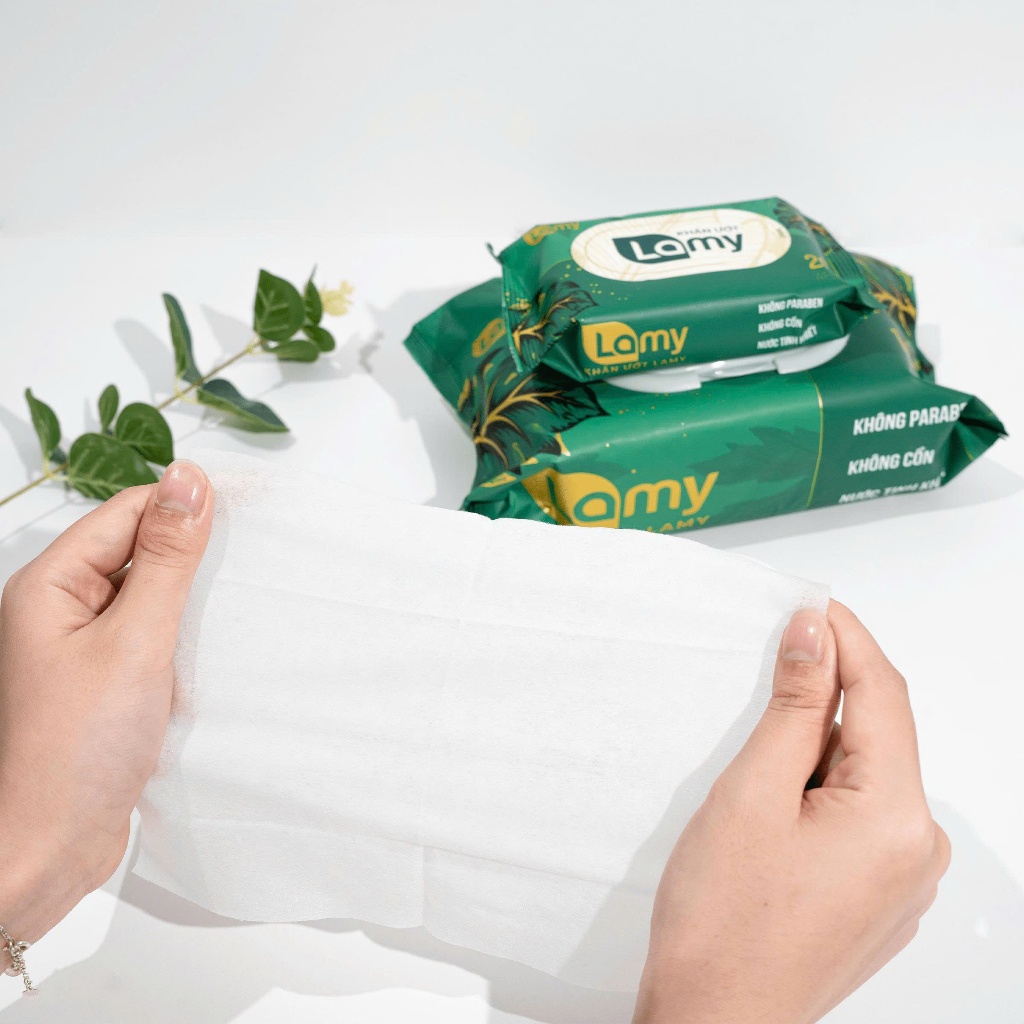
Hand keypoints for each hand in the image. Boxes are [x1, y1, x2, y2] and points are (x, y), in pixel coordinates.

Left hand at [0, 461, 211, 957]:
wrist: (46, 853)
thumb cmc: (75, 752)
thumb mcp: (134, 642)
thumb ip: (166, 559)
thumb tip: (189, 479)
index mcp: (49, 586)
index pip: (127, 513)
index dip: (185, 506)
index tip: (250, 511)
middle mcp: (58, 611)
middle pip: (137, 551)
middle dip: (193, 557)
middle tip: (252, 565)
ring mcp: (80, 650)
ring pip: (148, 598)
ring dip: (190, 603)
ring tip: (236, 612)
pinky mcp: (103, 686)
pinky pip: (149, 640)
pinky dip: (183, 642)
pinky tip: (211, 655)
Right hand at [633, 601, 949, 1023]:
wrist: (713, 1020)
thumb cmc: (723, 924)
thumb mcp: (752, 792)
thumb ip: (793, 707)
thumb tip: (814, 636)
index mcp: (897, 820)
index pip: (883, 693)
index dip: (846, 637)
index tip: (810, 604)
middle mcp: (917, 851)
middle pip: (878, 733)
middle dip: (824, 692)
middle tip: (765, 664)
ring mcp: (901, 880)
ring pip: (865, 774)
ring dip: (816, 743)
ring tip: (754, 751)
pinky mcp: (877, 896)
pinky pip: (860, 814)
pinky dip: (820, 784)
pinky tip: (772, 795)